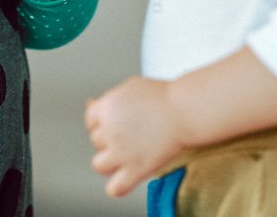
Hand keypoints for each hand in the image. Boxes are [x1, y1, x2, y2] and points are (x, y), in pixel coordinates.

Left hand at [86, 76, 185, 197]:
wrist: (186, 110)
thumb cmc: (164, 97)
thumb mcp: (131, 87)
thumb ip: (110, 99)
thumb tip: (91, 105)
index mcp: (107, 107)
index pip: (91, 120)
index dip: (104, 122)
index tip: (118, 124)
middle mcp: (110, 130)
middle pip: (96, 141)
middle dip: (111, 139)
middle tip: (133, 134)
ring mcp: (121, 151)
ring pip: (99, 164)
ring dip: (111, 161)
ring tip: (129, 154)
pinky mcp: (135, 169)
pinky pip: (115, 188)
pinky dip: (118, 186)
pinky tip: (128, 177)